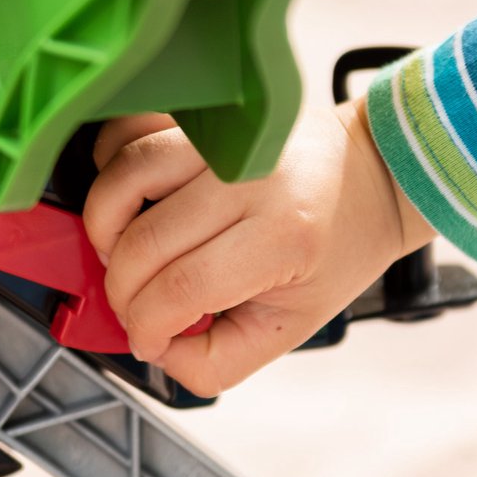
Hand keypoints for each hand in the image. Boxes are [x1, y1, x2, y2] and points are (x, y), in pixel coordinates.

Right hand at [83, 102, 433, 395]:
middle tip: (137, 308)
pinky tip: (128, 203)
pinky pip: (128, 131)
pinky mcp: (203, 116)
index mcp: (282, 237)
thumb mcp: (287, 329)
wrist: (371, 179)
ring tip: (123, 256)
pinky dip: (110, 169)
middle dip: (122, 292)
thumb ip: (217, 360)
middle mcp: (250, 178)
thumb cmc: (332, 253)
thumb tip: (156, 351)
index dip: (146, 328)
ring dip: (104, 230)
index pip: (179, 290)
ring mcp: (222, 140)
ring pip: (124, 180)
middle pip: (143, 244)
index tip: (147, 341)